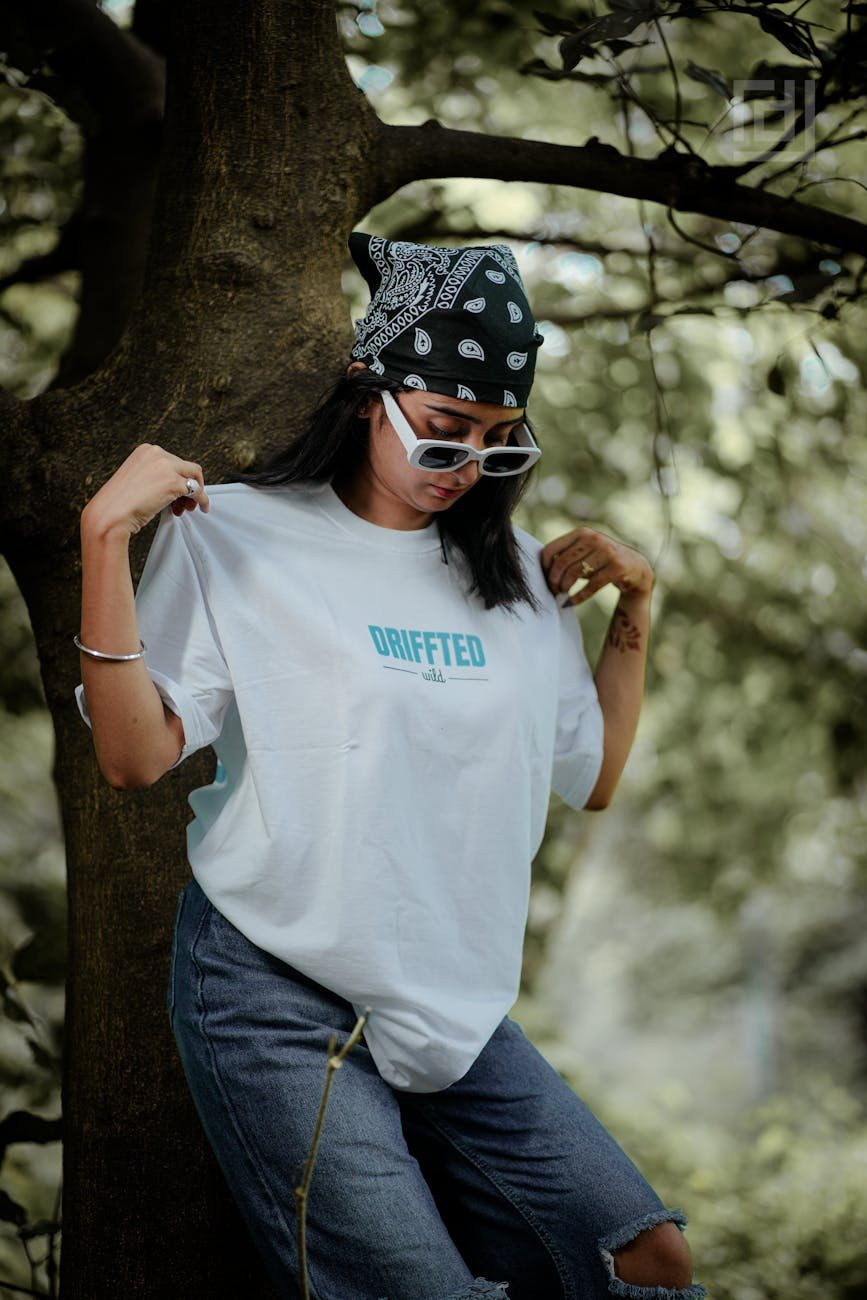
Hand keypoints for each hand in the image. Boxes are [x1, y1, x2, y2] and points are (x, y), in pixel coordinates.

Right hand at [82, 443, 209, 540]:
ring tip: (187, 508)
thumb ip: (155, 476)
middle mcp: (156, 453)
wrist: (110, 515)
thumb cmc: (119, 503)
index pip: (173, 461)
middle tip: (184, 504)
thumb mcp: (137, 480)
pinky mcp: (173, 482)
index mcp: (145, 451)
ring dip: (194, 493)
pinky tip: (202, 507)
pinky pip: (197, 490)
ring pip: (194, 476)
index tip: (176, 493)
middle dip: (187, 486)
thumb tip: (174, 486)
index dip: (177, 478)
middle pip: (186, 467)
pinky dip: (202, 500)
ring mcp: (166, 466)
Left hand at [541, 525, 653, 606]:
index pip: (552, 549)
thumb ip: (567, 554)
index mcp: (582, 532)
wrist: (636, 567)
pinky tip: (570, 603)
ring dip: (564, 588)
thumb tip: (542, 569)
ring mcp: (607, 552)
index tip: (544, 579)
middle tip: (553, 591)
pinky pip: (591, 585)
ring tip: (561, 594)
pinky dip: (578, 597)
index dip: (544, 567)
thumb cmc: (603, 561)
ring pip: (575, 573)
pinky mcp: (616, 568)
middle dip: (554, 580)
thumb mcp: (585, 551)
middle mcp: (594, 539)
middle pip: (561, 562)